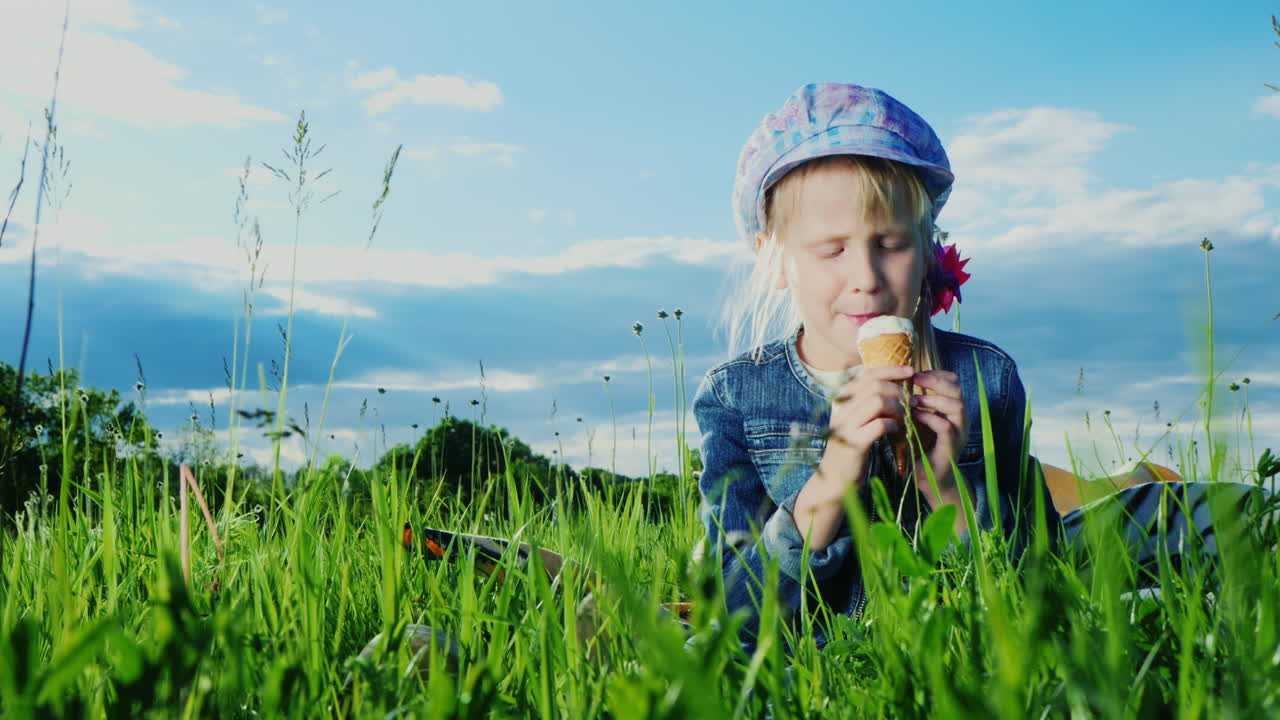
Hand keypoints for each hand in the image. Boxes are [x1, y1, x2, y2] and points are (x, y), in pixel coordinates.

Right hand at [817, 364, 915, 489]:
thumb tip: (893, 382)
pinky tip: (896, 433)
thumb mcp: (856, 420)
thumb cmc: (852, 447)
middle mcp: (841, 409)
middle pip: (875, 385)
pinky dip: (894, 426)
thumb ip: (868, 402)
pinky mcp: (854, 443)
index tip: (911, 372)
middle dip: (898, 391)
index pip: (868, 374)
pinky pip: (880, 424)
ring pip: (878, 401)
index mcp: (842, 400)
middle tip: (910, 403)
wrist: (835, 479)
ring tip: (904, 419)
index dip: (892, 370)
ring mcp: (846, 426)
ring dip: (898, 408)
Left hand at [907, 370, 966, 503]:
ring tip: (913, 400)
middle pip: (957, 389)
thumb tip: (897, 381)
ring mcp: (959, 432)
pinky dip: (930, 418)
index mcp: (952, 409)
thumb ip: (914, 403)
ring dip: (933, 399)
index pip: (953, 382)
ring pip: (956, 406)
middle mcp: (960, 419)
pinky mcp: (951, 447)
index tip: (915, 373)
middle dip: (935, 381)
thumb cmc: (920, 447)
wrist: (929, 479)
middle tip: (915, 379)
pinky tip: (915, 416)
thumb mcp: (916, 420)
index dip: (936, 373)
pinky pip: (946, 427)